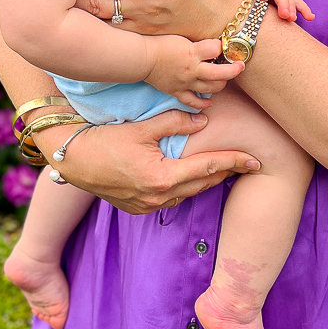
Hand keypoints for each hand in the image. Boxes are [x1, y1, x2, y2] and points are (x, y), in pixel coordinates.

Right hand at [33, 109, 260, 214]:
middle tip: (247, 163)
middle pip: (202, 184)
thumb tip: (202, 120)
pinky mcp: (137, 208)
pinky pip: (170, 200)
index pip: (208, 168)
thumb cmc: (104, 138)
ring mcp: (146, 206)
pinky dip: (185, 188)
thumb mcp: (142, 126)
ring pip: (188, 194)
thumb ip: (175, 121)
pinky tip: (190, 178)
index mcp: (163, 178)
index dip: (234, 161)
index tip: (256, 159)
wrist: (71, 159)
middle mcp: (158, 197)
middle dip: (225, 173)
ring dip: (205, 182)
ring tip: (224, 169)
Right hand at [143, 34, 244, 108]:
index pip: (216, 48)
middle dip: (233, 70)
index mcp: (192, 52)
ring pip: (210, 88)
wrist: (143, 58)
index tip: (223, 45)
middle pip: (219, 73)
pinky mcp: (177, 91)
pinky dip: (203, 104)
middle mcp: (192, 69)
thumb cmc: (161, 44)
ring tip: (224, 80)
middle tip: (240, 66)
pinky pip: (193, 101)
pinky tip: (209, 102)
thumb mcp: (182, 38)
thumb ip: (198, 44)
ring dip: (221, 85)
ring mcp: (185, 82)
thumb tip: (214, 46)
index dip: (222, 45)